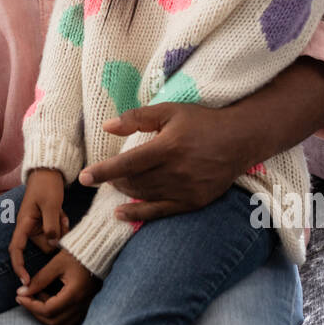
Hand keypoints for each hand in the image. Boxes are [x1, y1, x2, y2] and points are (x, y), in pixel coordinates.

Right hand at [8, 169, 69, 285]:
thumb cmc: (47, 186)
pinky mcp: (45, 222)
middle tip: (63, 220)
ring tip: (62, 213)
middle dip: (55, 238)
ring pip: (52, 239)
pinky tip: (63, 212)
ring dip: (61, 229)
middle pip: (43, 245)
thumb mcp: (51, 205)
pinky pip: (56, 231)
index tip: (26, 281)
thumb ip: (52, 227)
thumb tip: (52, 246)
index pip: (16, 249)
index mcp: (24, 223)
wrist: (49, 171)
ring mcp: (37, 225)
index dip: (19, 266)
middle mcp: (28, 227)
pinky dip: (62, 224)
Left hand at [15, 248, 99, 324]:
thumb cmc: (77, 255)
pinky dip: (57, 315)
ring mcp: (85, 307)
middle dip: (36, 312)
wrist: (98, 252)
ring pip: (61, 324)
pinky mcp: (87, 306)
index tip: (19, 296)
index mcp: (74, 294)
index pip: (48, 310)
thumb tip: (22, 291)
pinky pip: (69, 321)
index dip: (30, 305)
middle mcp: (81, 305)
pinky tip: (50, 300)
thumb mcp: (56, 264)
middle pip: (53, 321)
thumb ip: (39, 279)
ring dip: (46, 315)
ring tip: (38, 297)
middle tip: (25, 297)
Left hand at [85, 102, 262, 223]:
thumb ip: (136, 118)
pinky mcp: (194, 201)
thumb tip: (107, 126)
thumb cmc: (201, 121)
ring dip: (125, 192)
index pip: (127, 163)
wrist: (240, 139)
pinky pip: (160, 212)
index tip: (83, 177)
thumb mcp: (169, 110)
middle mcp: (176, 171)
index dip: (103, 171)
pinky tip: (121, 212)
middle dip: (114, 180)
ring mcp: (186, 189)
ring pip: (144, 196)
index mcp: (168, 146)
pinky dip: (138, 214)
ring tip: (116, 185)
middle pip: (133, 182)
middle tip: (106, 175)